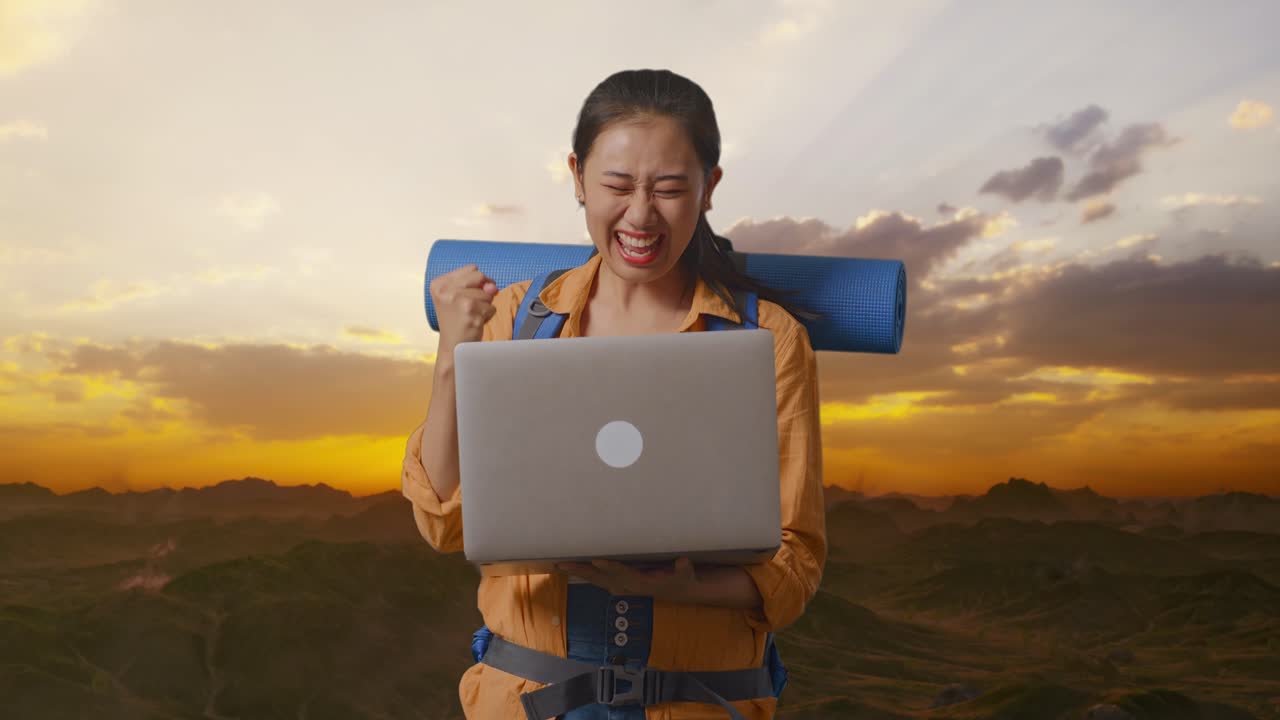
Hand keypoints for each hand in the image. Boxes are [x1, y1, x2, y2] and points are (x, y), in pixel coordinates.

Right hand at [430, 264, 498, 357]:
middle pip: (480, 276)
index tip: (465, 297)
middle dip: (482, 292)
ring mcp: (457, 299)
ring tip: (470, 316)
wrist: (453, 346)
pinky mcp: (469, 310)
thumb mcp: (459, 297)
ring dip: (484, 306)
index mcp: (439, 283)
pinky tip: (474, 323)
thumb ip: (478, 285)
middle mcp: (445, 289)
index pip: (472, 268)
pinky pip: (491, 307)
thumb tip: (493, 287)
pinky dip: (487, 316)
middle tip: (469, 307)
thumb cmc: (457, 320)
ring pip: (487, 294)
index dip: (477, 282)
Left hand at [557, 558, 699, 601]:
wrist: (679, 591)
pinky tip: (575, 569)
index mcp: (641, 582)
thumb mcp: (686, 574)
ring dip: (580, 573)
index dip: (610, 567)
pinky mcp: (622, 584)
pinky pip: (600, 580)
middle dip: (583, 570)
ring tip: (561, 565)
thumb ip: (684, 569)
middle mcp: (628, 586)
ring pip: (597, 579)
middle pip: (602, 578)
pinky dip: (587, 574)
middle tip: (563, 564)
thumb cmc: (682, 579)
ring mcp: (623, 586)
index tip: (596, 560)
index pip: (623, 573)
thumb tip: (684, 562)